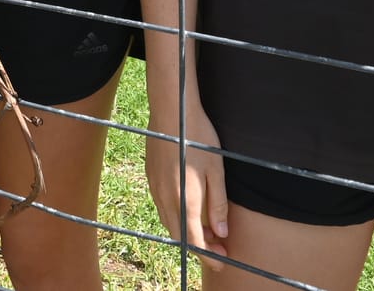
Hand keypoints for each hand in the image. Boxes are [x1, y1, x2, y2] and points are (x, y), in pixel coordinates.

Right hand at [146, 102, 229, 265]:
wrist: (172, 111)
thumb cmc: (199, 138)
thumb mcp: (217, 171)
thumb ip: (218, 205)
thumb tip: (222, 233)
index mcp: (186, 200)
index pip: (195, 241)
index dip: (208, 255)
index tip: (221, 262)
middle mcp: (167, 199)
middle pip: (181, 236)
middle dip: (200, 247)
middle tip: (219, 248)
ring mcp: (156, 189)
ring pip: (170, 223)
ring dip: (187, 232)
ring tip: (207, 231)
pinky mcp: (151, 178)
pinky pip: (163, 208)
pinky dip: (177, 218)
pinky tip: (189, 210)